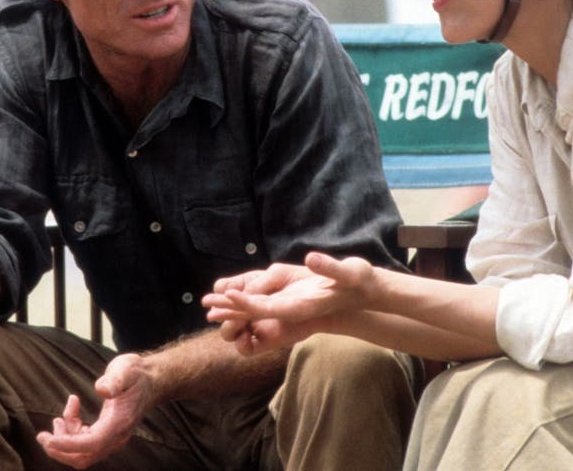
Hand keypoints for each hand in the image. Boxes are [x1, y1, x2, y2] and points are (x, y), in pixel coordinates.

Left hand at [36, 353, 154, 467]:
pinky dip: (71, 430)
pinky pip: (83, 441)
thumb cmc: (136, 375)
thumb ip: (114, 380)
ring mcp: (110, 437)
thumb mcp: (125, 370)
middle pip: (83, 457)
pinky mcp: (105, 433)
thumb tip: (101, 389)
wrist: (150, 380)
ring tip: (59, 418)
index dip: (67, 445)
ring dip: (64, 439)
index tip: (48, 439)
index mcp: (119, 424)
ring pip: (81, 452)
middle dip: (59, 450)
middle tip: (42, 436)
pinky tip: (71, 410)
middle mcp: (115, 436)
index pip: (91, 444)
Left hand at [202, 253, 376, 353]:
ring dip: (234, 307)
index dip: (246, 301)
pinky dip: (245, 302)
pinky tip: (232, 296)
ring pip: (256, 310)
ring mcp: (290, 309)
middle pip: (255, 313)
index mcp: (302, 307)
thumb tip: (311, 259)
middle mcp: (293, 311)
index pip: (268, 307)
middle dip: (231, 309)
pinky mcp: (290, 304)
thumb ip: (330, 267)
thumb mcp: (350, 272)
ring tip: (209, 305)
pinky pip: (263, 305)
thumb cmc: (360, 281)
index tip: (227, 293)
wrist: (366, 293)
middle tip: (206, 304)